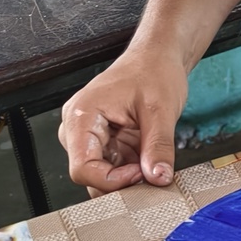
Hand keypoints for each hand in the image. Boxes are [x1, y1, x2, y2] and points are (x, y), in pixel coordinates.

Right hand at [59, 49, 187, 192]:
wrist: (158, 58)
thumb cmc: (153, 71)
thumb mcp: (161, 109)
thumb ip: (158, 146)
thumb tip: (158, 178)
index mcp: (82, 116)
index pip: (82, 169)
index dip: (112, 180)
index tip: (142, 174)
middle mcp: (78, 129)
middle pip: (90, 176)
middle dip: (121, 181)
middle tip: (151, 172)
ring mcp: (90, 138)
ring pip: (102, 176)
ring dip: (128, 178)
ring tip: (151, 164)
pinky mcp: (105, 143)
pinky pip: (113, 169)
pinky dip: (132, 172)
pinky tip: (148, 161)